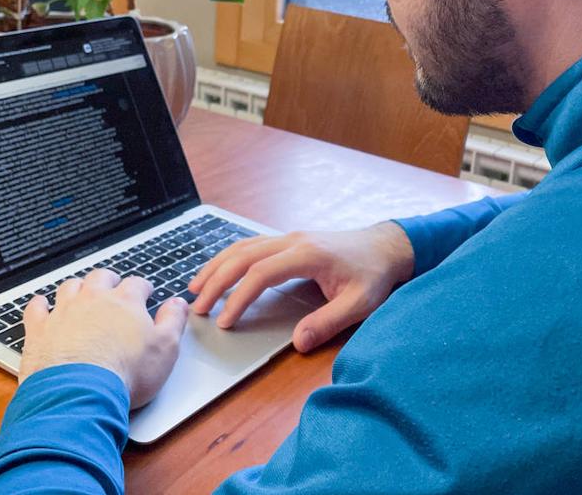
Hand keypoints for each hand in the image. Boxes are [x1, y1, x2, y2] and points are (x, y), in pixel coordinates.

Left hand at [19, 270, 188, 408]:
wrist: (80, 393)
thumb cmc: (125, 373)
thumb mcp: (165, 349)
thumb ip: (173, 321)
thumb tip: (179, 304)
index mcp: (125, 302)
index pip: (137, 284)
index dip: (143, 287)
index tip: (146, 292)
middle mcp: (93, 299)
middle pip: (101, 277)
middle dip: (109, 279)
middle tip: (113, 285)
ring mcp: (64, 312)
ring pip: (70, 287)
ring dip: (77, 288)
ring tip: (80, 293)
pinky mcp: (40, 329)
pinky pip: (36, 307)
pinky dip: (40, 304)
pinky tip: (42, 305)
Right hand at [187, 222, 414, 352]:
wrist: (386, 247)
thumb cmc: (373, 274)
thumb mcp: (359, 304)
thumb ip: (328, 323)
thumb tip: (298, 342)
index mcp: (307, 254)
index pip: (261, 273)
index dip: (239, 296)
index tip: (225, 320)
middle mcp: (293, 241)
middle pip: (242, 256)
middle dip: (216, 281)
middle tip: (198, 308)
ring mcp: (289, 238)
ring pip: (242, 246)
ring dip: (217, 266)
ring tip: (196, 288)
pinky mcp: (289, 241)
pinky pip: (251, 246)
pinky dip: (229, 258)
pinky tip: (218, 272)